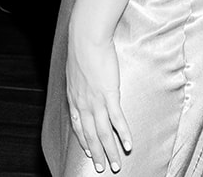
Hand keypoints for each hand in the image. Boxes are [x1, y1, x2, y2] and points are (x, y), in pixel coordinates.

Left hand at [66, 32, 131, 172]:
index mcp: (74, 98)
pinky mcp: (109, 94)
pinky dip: (123, 134)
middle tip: (103, 168)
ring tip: (117, 164)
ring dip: (110, 151)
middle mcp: (83, 104)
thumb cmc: (81, 47)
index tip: (89, 152)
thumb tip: (82, 79)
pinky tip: (128, 145)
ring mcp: (96, 101)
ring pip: (103, 133)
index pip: (77, 126)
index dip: (84, 141)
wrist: (86, 38)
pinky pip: (117, 120)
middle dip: (97, 154)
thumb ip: (79, 79)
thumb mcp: (75, 67)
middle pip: (90, 135)